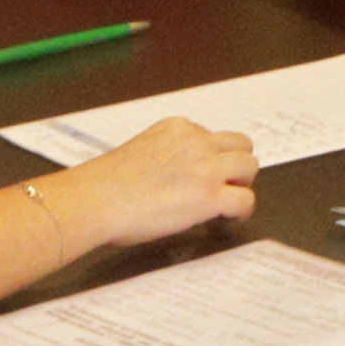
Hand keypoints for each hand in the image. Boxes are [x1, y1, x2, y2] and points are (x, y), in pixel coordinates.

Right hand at [56, 117, 253, 254]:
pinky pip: (245, 199)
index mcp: (177, 128)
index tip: (207, 173)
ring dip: (242, 184)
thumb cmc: (104, 185)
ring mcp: (205, 167)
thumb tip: (178, 177)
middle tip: (226, 186)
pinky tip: (231, 217)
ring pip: (250, 166)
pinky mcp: (210, 195)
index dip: (214, 157)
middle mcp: (195, 141)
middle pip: (240, 145)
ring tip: (230, 201)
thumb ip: (168, 156)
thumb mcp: (142, 151)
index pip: (212, 136)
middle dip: (236, 166)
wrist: (94, 200)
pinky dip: (243, 210)